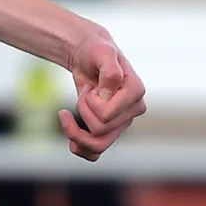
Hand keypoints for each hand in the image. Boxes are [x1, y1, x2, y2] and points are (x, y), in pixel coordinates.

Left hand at [60, 28, 144, 161]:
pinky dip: (78, 147)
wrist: (88, 56)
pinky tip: (69, 134)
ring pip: (97, 146)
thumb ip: (110, 71)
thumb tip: (108, 94)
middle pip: (99, 130)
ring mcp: (122, 122)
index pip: (106, 115)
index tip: (91, 87)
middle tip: (84, 92)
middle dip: (82, 110)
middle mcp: (133, 110)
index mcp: (136, 92)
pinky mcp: (109, 130)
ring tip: (69, 113)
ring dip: (75, 131)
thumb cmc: (96, 51)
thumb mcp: (102, 52)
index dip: (90, 102)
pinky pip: (94, 153)